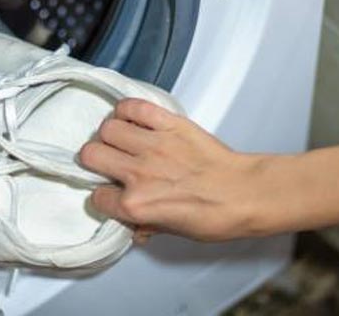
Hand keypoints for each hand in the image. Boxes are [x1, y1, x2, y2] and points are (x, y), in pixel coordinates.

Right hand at [80, 99, 273, 241]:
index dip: (104, 195)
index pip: (97, 197)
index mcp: (137, 205)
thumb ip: (147, 224)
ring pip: (108, 128)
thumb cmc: (218, 215)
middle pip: (91, 154)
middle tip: (109, 161)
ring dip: (112, 134)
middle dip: (95, 159)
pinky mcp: (170, 125)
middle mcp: (139, 174)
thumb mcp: (176, 231)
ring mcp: (154, 146)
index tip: (111, 193)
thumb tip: (134, 223)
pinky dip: (129, 109)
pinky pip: (135, 107)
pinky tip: (133, 118)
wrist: (248, 193)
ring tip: (122, 138)